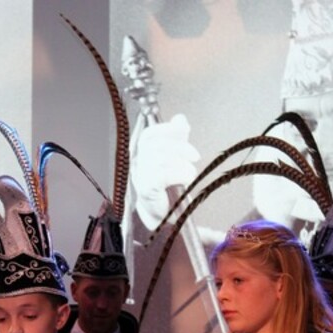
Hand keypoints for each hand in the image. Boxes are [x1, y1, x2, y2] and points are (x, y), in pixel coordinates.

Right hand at [131, 113, 200, 230]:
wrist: (161, 213)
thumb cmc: (166, 186)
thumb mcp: (174, 156)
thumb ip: (176, 137)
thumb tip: (180, 118)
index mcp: (141, 153)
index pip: (149, 135)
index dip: (166, 129)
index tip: (183, 129)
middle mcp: (137, 163)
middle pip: (156, 145)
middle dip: (180, 147)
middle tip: (195, 156)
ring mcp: (140, 176)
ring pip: (161, 159)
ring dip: (182, 164)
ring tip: (190, 173)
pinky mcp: (146, 188)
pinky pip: (163, 174)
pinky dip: (179, 174)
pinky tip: (186, 179)